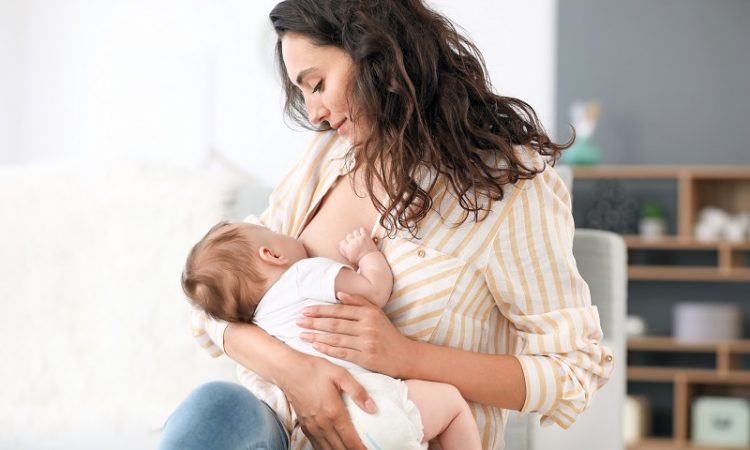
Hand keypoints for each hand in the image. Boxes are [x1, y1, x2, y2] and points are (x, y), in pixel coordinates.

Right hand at [280, 353, 374, 449]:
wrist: (288, 370)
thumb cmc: (315, 370)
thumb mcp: (340, 374)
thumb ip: (358, 392)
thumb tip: (373, 408)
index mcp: (334, 412)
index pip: (350, 440)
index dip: (360, 449)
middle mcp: (323, 424)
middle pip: (340, 449)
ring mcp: (312, 427)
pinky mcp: (304, 426)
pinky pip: (317, 445)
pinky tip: (333, 448)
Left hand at [298, 292, 414, 377]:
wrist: (405, 355)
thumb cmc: (387, 333)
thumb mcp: (377, 313)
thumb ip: (359, 301)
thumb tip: (339, 293)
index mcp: (369, 313)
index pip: (339, 310)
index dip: (320, 310)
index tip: (305, 310)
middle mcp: (367, 327)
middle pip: (335, 323)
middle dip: (314, 322)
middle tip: (297, 321)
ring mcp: (366, 343)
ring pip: (336, 338)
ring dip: (316, 336)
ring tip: (301, 335)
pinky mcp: (365, 358)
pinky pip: (342, 353)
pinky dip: (327, 349)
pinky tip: (315, 346)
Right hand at [338, 227, 377, 265]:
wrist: (370, 259)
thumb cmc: (360, 260)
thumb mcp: (349, 258)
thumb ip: (344, 251)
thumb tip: (341, 246)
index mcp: (347, 249)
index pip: (342, 242)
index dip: (345, 243)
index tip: (349, 244)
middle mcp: (352, 243)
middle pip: (348, 236)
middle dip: (351, 238)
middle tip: (355, 241)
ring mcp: (358, 239)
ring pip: (355, 232)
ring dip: (357, 234)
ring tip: (359, 238)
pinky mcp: (365, 236)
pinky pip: (362, 229)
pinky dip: (362, 231)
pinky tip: (363, 234)